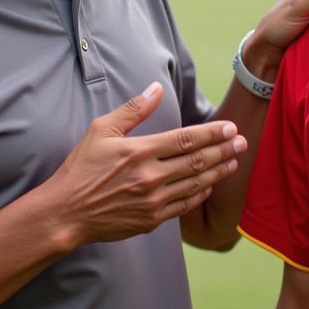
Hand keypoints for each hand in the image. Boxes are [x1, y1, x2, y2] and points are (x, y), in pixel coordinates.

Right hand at [41, 82, 247, 252]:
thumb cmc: (81, 168)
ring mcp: (152, 201)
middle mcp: (150, 177)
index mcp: (139, 151)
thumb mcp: (101, 130)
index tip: (230, 128)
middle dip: (224, 151)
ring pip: (195, 184)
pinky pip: (184, 206)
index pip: (186, 139)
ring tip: (234, 161)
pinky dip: (200, 194)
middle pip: (197, 161)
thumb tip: (156, 89)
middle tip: (243, 143)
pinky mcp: (151, 220)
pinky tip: (210, 185)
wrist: (66, 212)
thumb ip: (133, 110)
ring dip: (218, 172)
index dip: (212, 133)